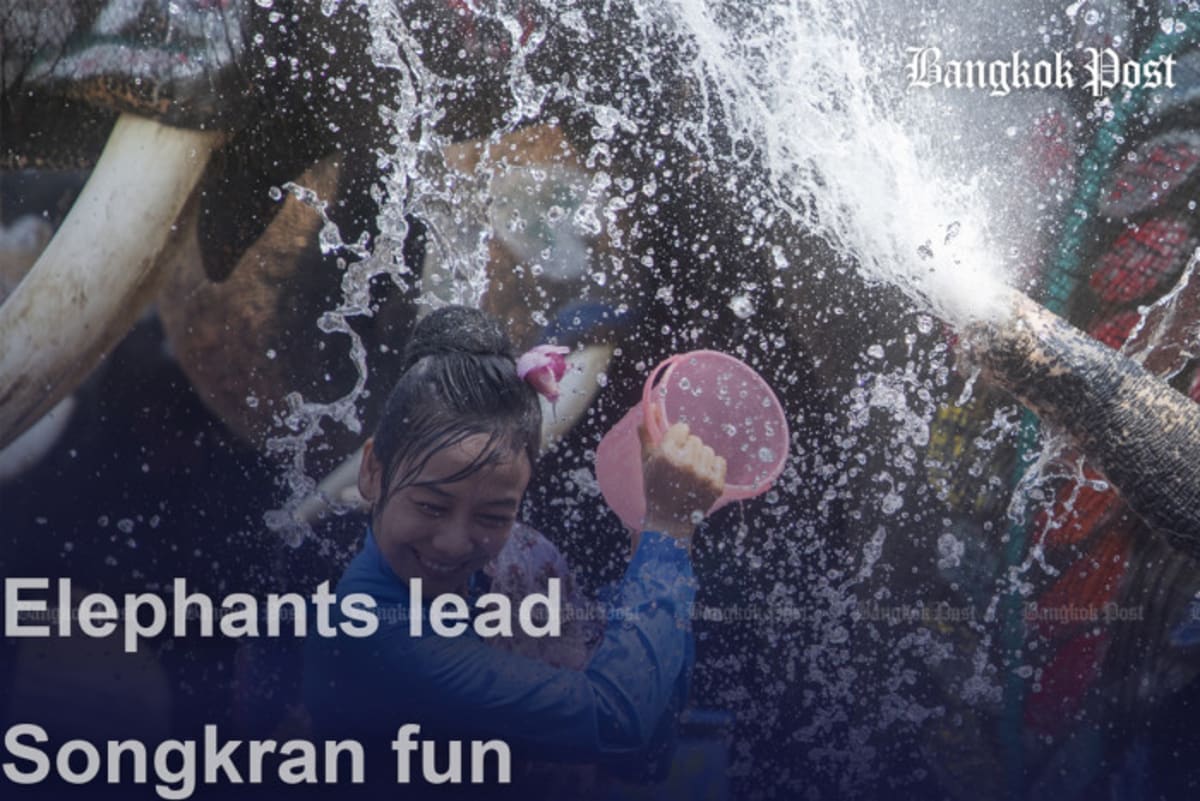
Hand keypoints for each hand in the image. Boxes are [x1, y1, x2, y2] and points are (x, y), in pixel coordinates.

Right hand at [639, 406, 726, 541]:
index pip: (682, 428)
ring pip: (708, 450)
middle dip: (688, 449)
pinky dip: (713, 467)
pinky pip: (720, 461)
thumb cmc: (655, 488)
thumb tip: (652, 407)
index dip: (678, 437)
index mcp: (666, 455)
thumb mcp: (646, 461)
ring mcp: (702, 474)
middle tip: (680, 465)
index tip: (674, 447)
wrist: (669, 520)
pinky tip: (701, 477)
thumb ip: (648, 433)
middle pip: (695, 439)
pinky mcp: (716, 485)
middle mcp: (685, 463)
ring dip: (700, 458)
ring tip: (690, 472)